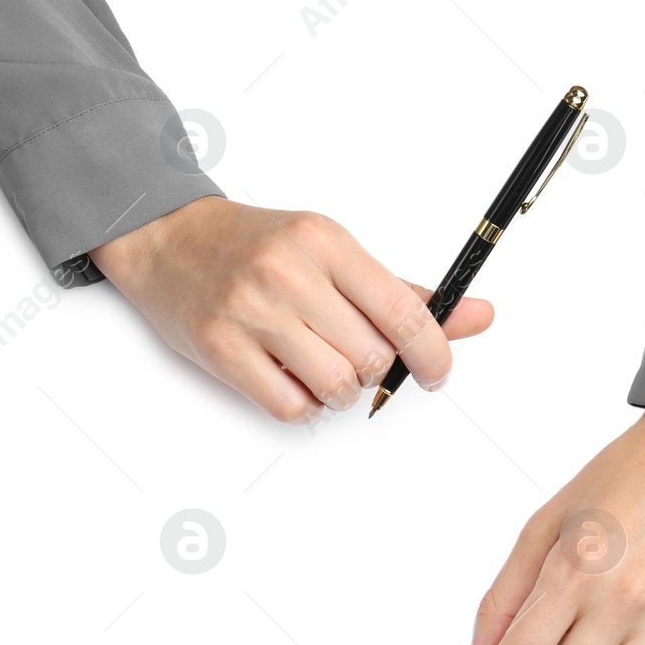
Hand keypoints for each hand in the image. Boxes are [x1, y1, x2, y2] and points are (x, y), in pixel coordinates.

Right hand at [90, 196, 493, 422]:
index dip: (433, 352)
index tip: (437, 371)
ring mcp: (252, 313)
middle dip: (374, 369)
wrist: (167, 237)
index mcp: (326, 242)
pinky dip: (305, 406)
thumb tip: (477, 315)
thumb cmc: (256, 247)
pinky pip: (291, 406)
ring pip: (335, 385)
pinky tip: (294, 381)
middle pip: (371, 356)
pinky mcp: (220, 349)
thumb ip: (400, 291)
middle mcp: (290, 274)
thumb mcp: (331, 251)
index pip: (402, 310)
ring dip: (340, 391)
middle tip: (355, 355)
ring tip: (321, 367)